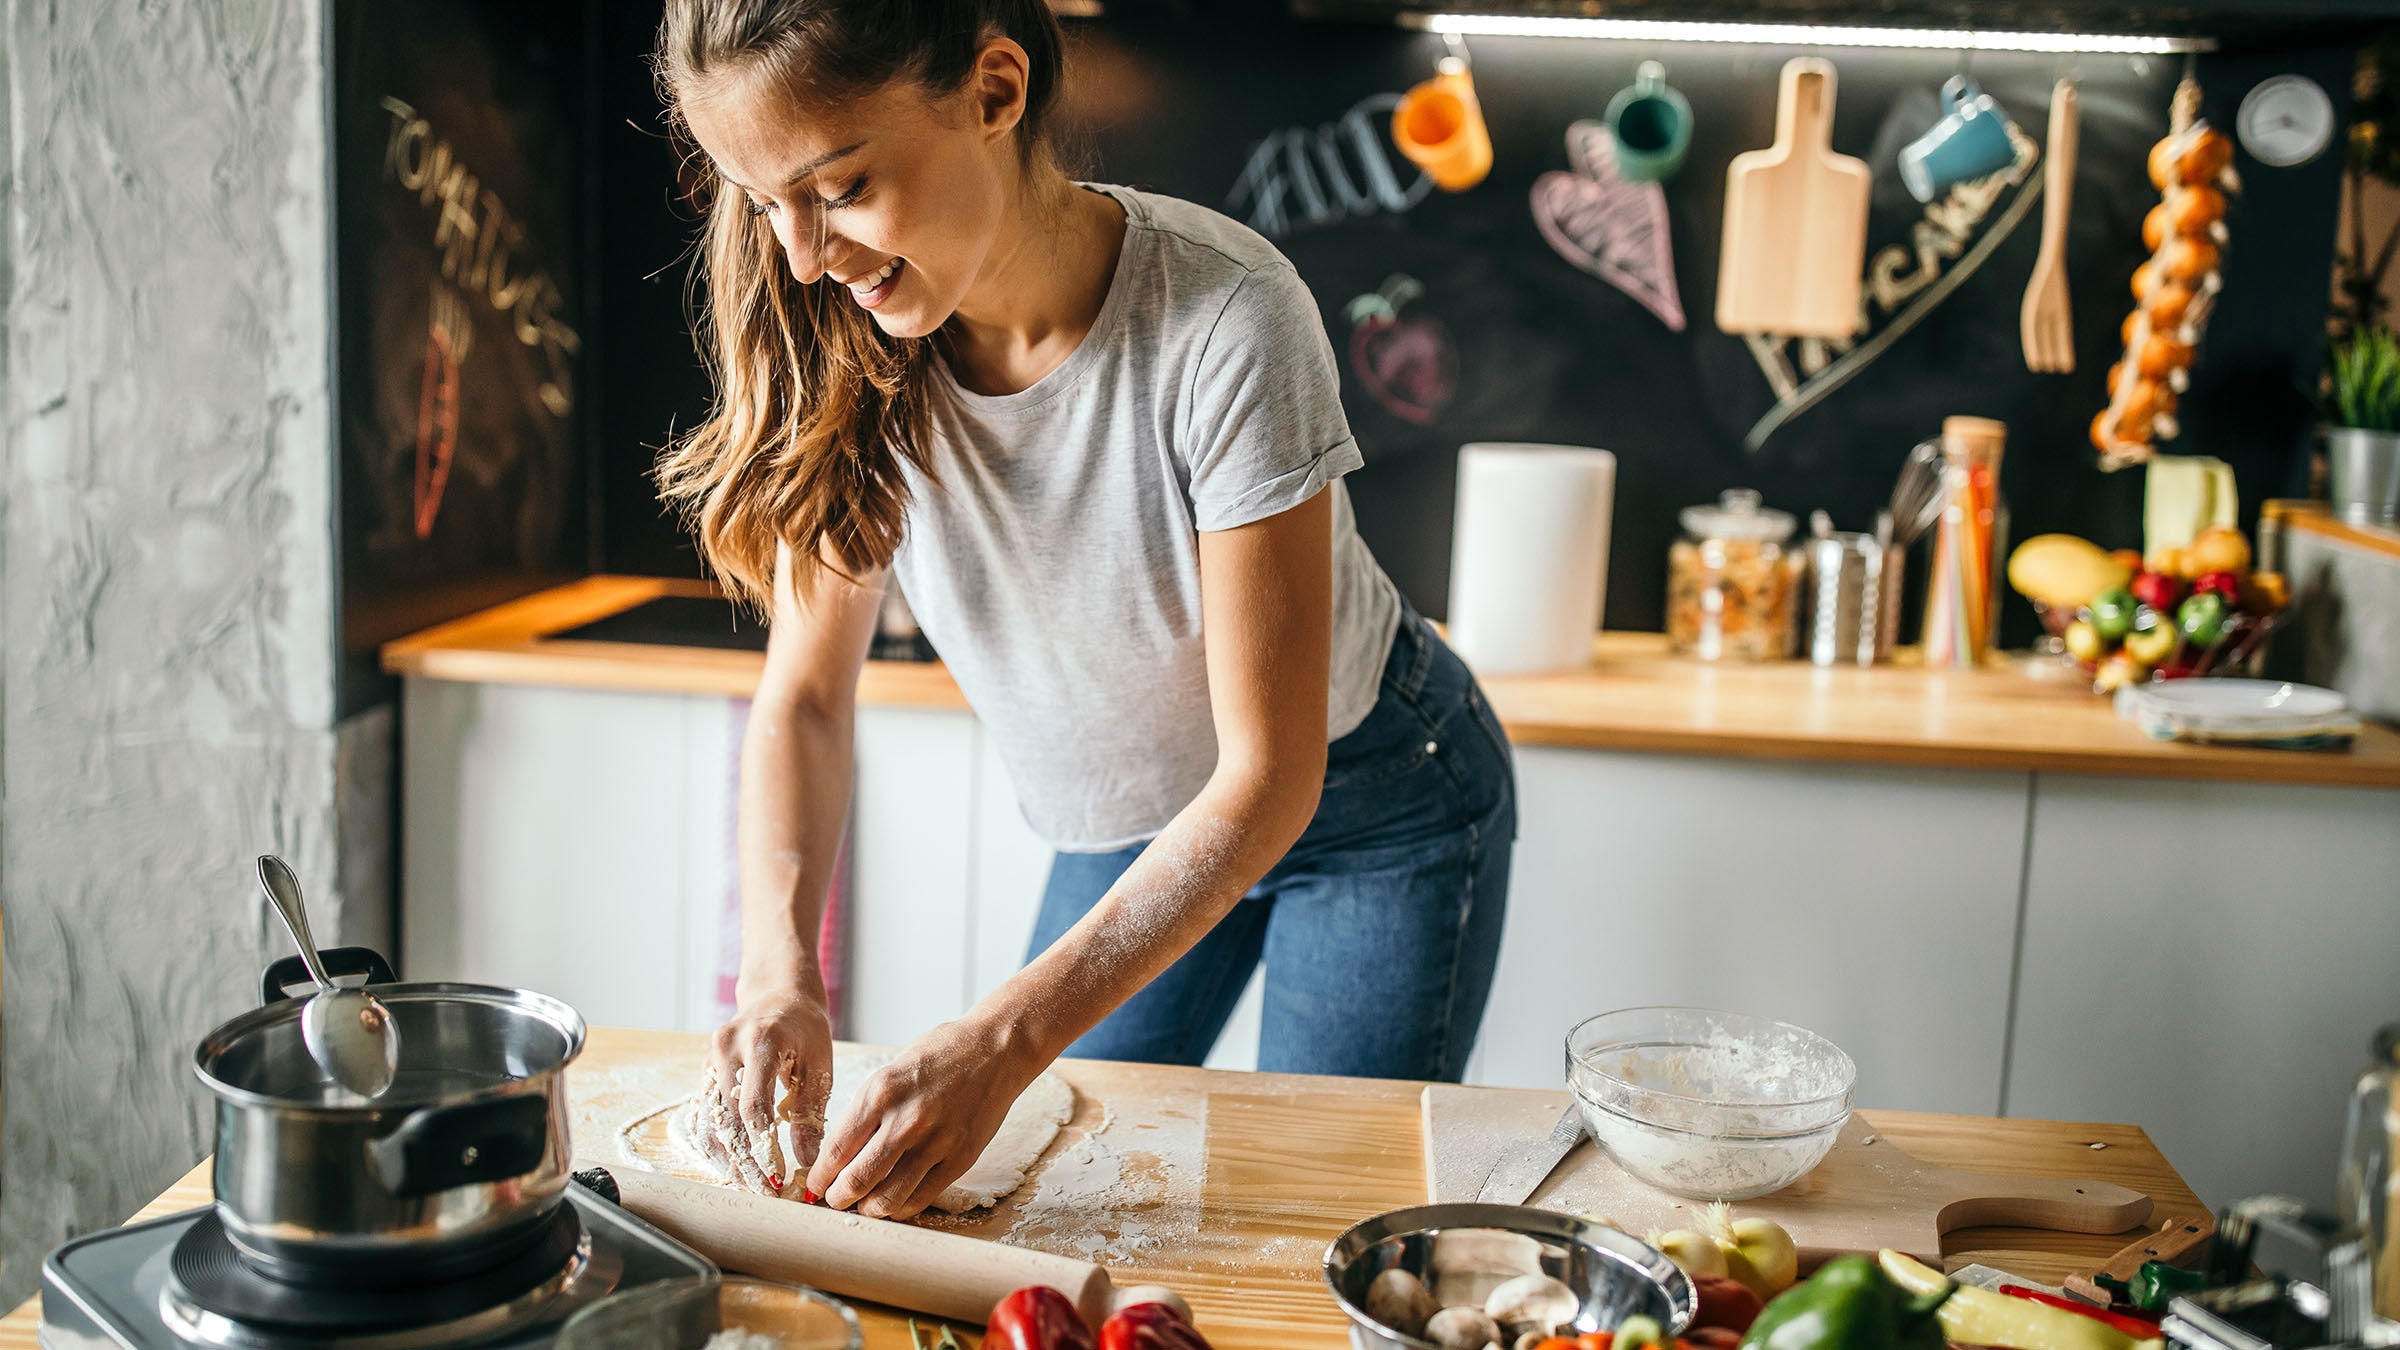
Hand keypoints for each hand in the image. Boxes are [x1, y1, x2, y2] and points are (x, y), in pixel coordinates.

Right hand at [699, 982, 833, 1196]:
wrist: (778, 996)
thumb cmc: (805, 1029)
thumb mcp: (818, 1065)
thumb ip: (810, 1112)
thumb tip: (807, 1160)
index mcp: (760, 1041)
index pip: (753, 1105)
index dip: (763, 1146)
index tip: (777, 1176)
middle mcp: (726, 1049)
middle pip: (727, 1118)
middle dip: (744, 1160)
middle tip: (763, 1191)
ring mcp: (709, 1059)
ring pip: (708, 1120)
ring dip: (725, 1157)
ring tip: (748, 1185)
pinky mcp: (704, 1071)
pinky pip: (704, 1114)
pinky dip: (717, 1142)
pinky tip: (734, 1165)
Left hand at [806, 1016, 1039, 1219]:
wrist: (996, 1049)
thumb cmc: (940, 1055)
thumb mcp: (890, 1072)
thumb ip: (866, 1112)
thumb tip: (839, 1155)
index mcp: (880, 1093)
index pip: (835, 1151)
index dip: (820, 1177)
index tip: (816, 1184)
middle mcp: (905, 1120)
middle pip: (856, 1181)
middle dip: (838, 1198)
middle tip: (835, 1199)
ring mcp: (936, 1142)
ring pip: (887, 1199)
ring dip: (869, 1208)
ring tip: (865, 1204)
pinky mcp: (960, 1158)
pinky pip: (921, 1198)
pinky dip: (901, 1207)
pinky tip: (895, 1200)